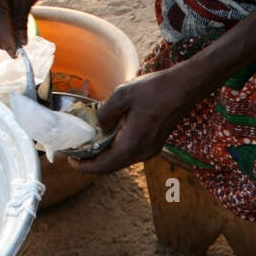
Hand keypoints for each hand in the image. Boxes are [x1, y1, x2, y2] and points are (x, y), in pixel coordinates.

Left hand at [69, 68, 203, 174]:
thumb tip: (97, 124)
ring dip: (104, 156)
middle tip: (76, 152)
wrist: (184, 89)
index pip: (102, 166)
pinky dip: (116, 150)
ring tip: (90, 143)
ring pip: (120, 161)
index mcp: (131, 145)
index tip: (70, 159)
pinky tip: (109, 136)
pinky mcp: (154, 145)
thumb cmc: (156, 90)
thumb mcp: (122, 95)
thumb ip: (105, 113)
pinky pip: (130, 154)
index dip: (83, 166)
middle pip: (110, 167)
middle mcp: (141, 154)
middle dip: (91, 163)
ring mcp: (150, 151)